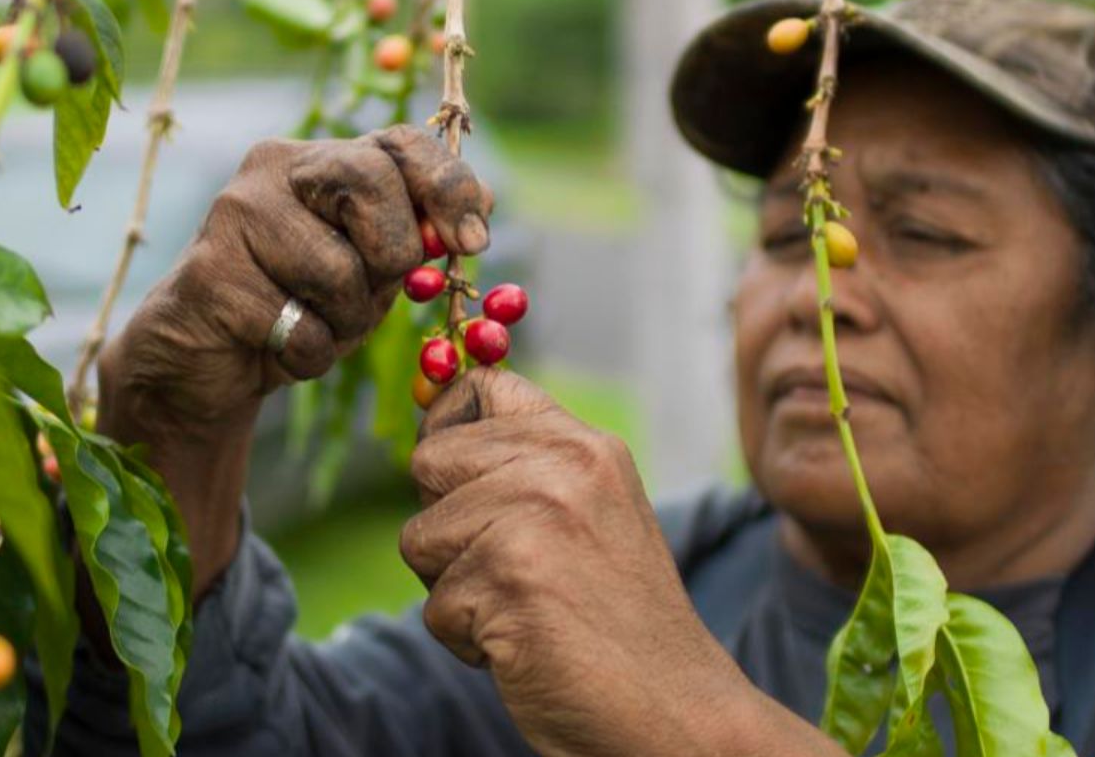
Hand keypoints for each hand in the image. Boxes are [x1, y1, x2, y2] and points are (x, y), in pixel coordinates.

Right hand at [98, 125, 491, 433]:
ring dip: (346, 323)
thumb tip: (487, 203)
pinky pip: (299, 327)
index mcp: (325, 158)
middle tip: (371, 293)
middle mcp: (275, 167)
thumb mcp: (374, 268)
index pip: (401, 142)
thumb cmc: (303, 305)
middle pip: (371, 186)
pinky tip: (278, 347)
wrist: (207, 361)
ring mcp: (232, 213)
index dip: (449, 187)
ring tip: (315, 325)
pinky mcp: (208, 272)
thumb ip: (419, 234)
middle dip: (392, 257)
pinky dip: (308, 356)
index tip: (474, 243)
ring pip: (338, 270)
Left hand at [400, 370, 837, 756]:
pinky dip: (468, 641)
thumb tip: (432, 431)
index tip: (461, 478)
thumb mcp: (592, 513)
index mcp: (586, 444)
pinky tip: (527, 646)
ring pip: (418, 538)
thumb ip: (531, 467)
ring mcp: (537, 517)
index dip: (448, 428)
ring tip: (524, 609)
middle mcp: (565, 465)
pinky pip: (433, 607)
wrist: (676, 709)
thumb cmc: (618, 620)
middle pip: (429, 461)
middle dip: (446, 525)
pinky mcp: (510, 578)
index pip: (480, 386)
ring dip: (454, 590)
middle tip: (511, 569)